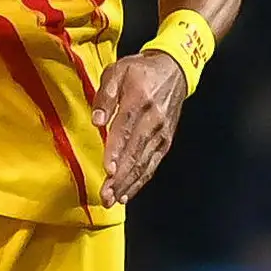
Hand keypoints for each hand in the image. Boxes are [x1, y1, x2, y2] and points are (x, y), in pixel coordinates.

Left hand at [91, 49, 188, 206]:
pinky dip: (140, 181)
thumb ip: (105, 95)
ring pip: (144, 162)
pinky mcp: (166, 141)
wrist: (173, 70)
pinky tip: (128, 194)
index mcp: (139, 99)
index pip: (126, 128)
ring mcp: (162, 132)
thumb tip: (97, 120)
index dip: (117, 150)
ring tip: (113, 200)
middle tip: (106, 195)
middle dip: (121, 176)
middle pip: (136, 152)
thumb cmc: (139, 71)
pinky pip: (152, 164)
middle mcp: (153, 119)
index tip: (108, 170)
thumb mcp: (118, 70)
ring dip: (129, 183)